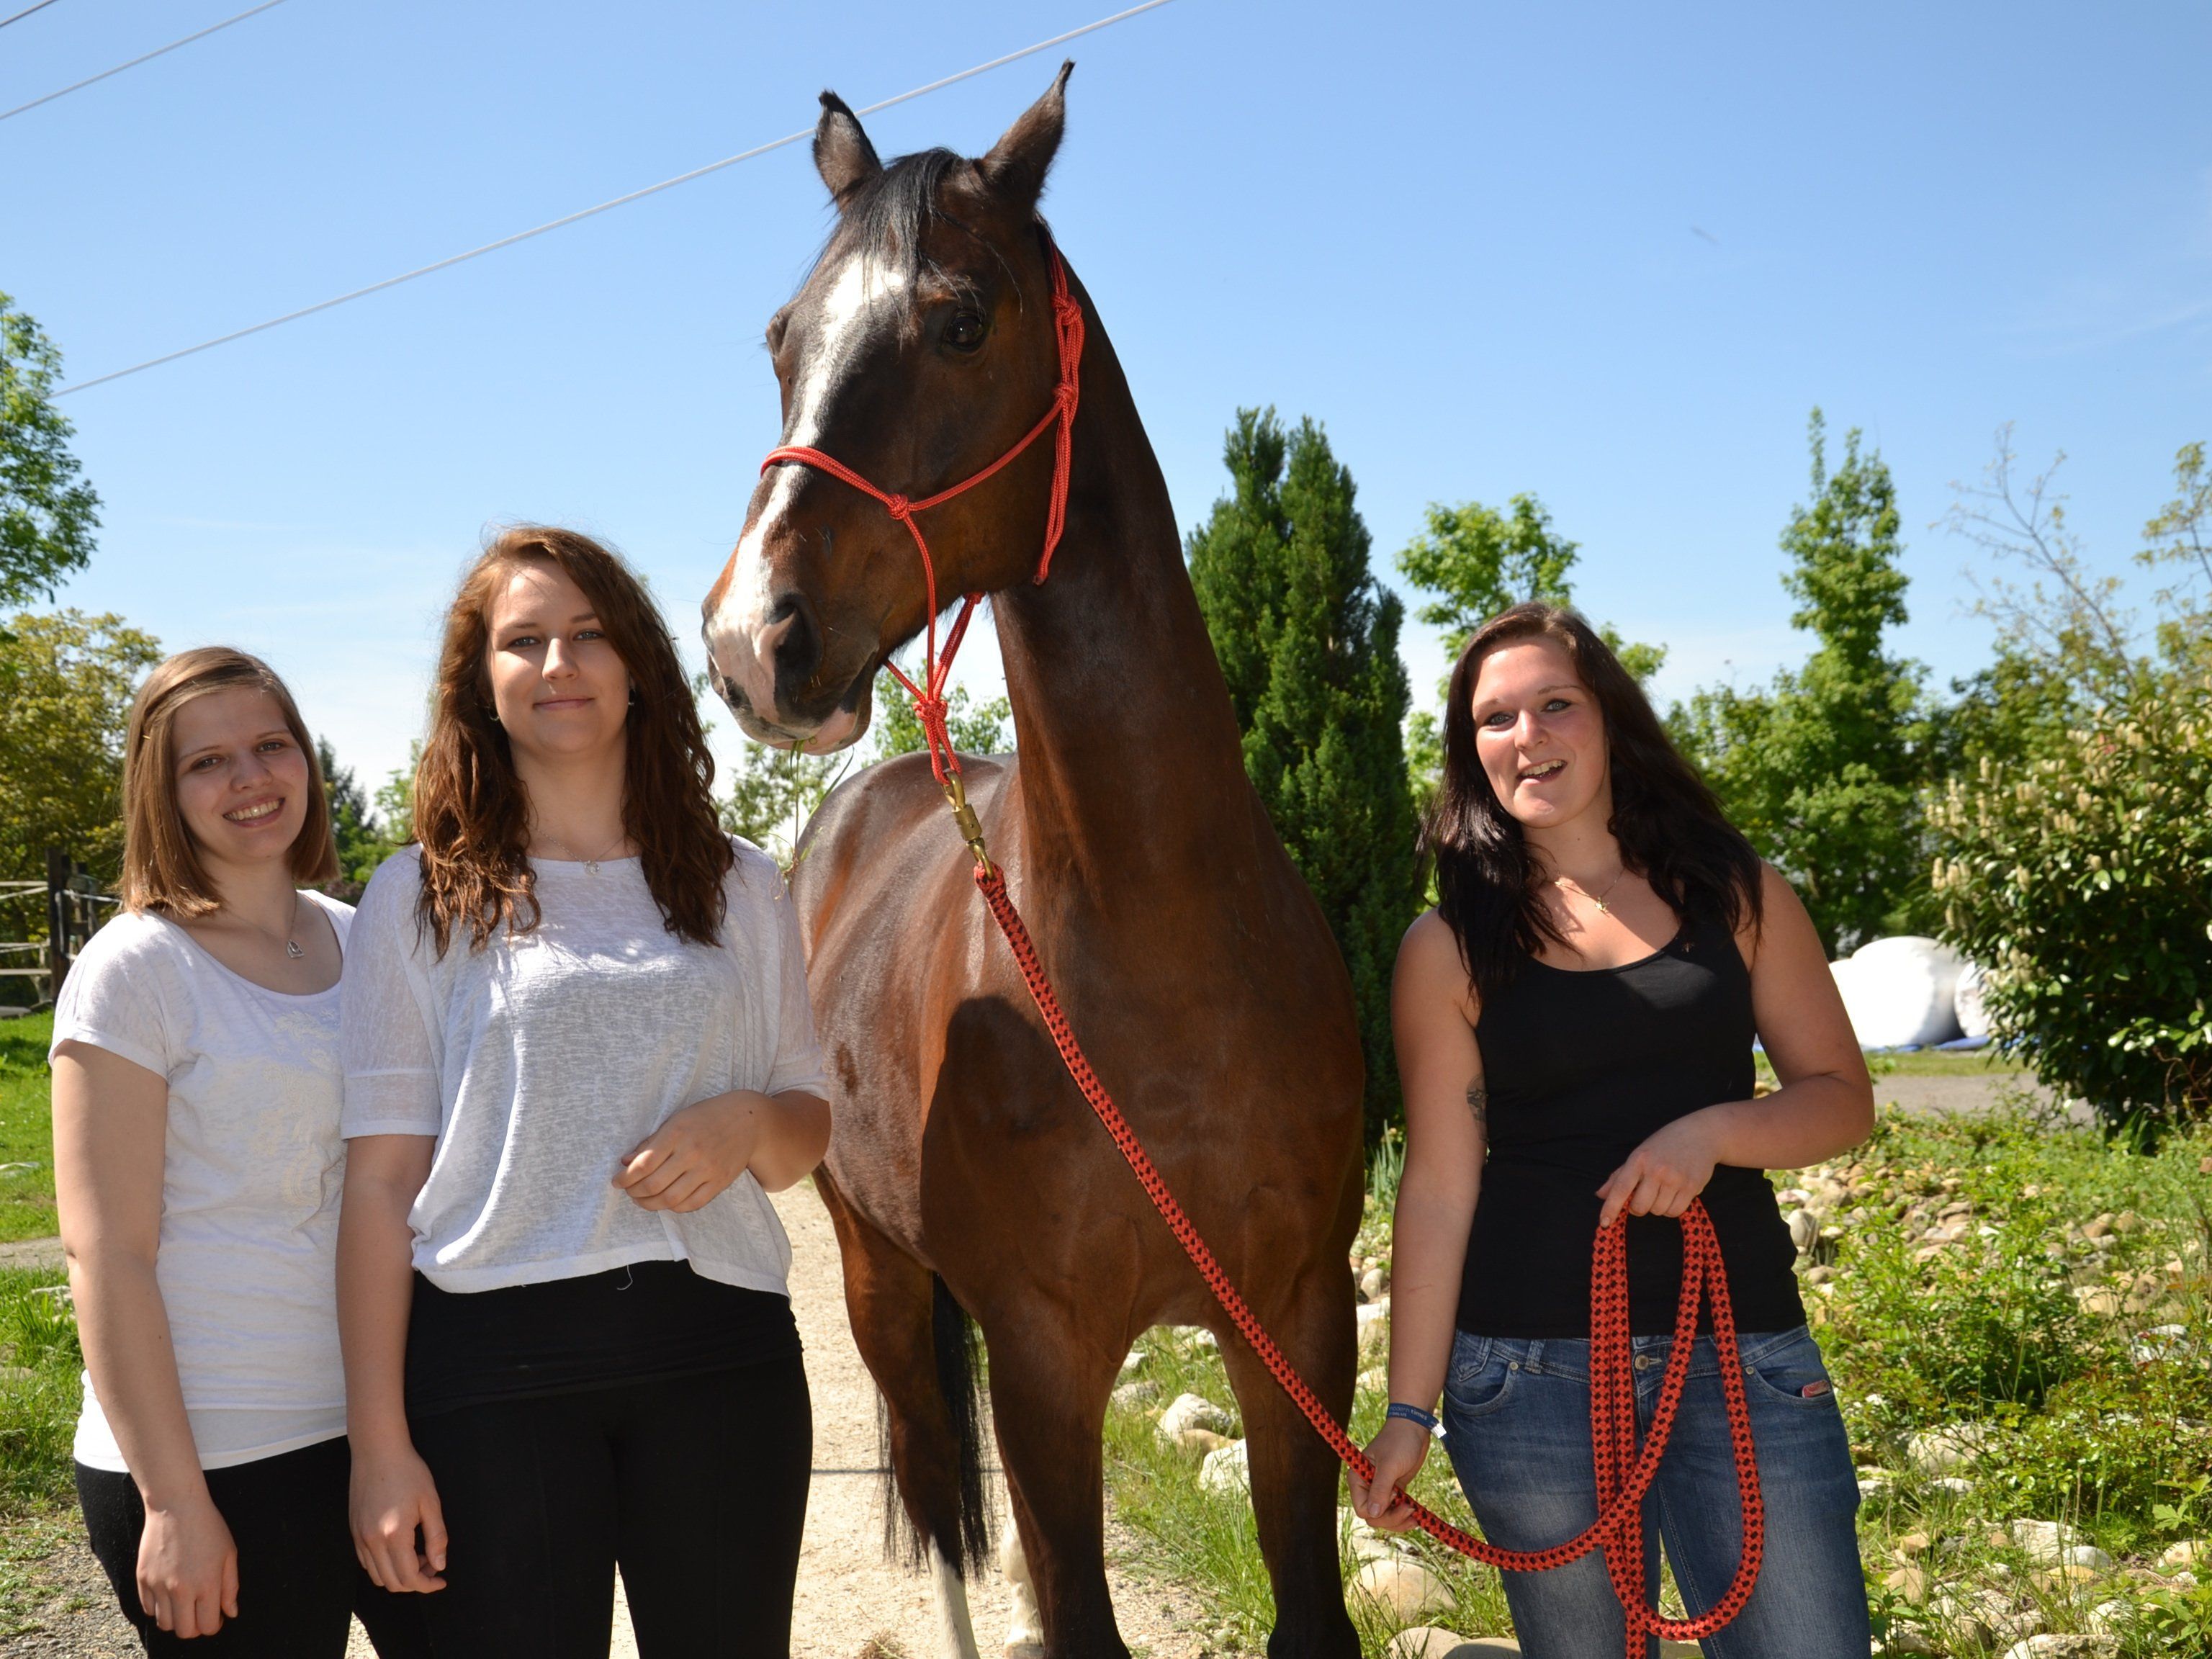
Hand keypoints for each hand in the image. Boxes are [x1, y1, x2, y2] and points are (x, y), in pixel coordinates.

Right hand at [137, 1493, 236, 1636]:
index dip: (214, 1625)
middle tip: (200, 1612)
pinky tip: (169, 1594)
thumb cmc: (208, 1527)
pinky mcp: (143, 1579)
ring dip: (176, 1620)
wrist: (176, 1506)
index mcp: (206, 1584)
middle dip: (195, 1627)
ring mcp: (158, 1586)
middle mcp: (180, 1590)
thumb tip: (230, 1613)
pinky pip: (148, 1609)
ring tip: (185, 1604)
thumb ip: (230, 1587)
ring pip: (164, 1624)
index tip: (216, 1616)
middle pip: (184, 1631)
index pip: (207, 1626)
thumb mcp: (229, 1554)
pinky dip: (159, 1608)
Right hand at [350, 1441, 447, 1592]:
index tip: (441, 1580)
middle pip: (391, 1583)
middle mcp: (372, 1542)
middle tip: (432, 1564)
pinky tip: (399, 1548)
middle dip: (415, 1582)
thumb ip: (436, 1537)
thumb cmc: (408, 1472)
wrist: (378, 1451)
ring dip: (398, 1575)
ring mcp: (360, 1538)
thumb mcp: (431, 1502)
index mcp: (394, 1535)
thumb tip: (439, 1564)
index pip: (409, 1578)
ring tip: (417, 1555)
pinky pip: (366, 1562)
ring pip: (377, 1576)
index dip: (427, 1585)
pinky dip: (383, 1565)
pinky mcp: (354, 1531)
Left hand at [614, 1091, 765, 1212]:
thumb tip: (626, 1162)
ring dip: (650, 1204)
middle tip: (629, 1191)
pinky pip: (692, 1204)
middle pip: (653, 1185)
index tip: (616, 1181)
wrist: (749, 1120)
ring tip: (643, 1200)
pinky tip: (667, 1201)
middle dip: (634, 1193)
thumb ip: (651, 1142)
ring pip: (670, 1199)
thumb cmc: (707, 1117)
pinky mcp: (720, 1182)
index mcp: (677, 1133)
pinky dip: (674, 1207)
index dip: (624, 1178)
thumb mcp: (677, 1120)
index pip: (643, 1165)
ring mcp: (708, 1169)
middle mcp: (692, 1152)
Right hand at [1348, 1417, 1429, 1531]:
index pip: (1362, 1509)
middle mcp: (1365, 1486)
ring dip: (1399, 1520)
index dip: (1379, 1511)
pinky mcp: (1393, 1490)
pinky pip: (1394, 1511)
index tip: (1395, 1495)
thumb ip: (1380, 1489)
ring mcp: (1380, 1489)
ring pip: (1384, 1517)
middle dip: (1392, 1518)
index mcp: (1357, 1478)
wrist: (1413, 1428)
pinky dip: (1404, 1515)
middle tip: (1410, 1509)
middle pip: (1374, 1516)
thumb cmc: (1399, 1441)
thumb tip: (1372, 1514)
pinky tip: (1416, 1515)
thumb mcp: (1390, 1465)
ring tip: (1415, 1514)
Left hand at [1596, 1110, 1723, 1227]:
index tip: (1604, 1223)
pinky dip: (1672, 1209)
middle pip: (1639, 1207)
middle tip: (1645, 1195)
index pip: (1620, 1188)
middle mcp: (1656, 1169)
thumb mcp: (1639, 1154)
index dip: (1610, 1208)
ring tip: (1663, 1190)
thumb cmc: (1665, 1144)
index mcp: (1639, 1159)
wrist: (1700, 1135)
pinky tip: (1674, 1194)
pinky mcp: (1692, 1187)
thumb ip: (1619, 1176)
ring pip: (1658, 1211)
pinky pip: (1675, 1211)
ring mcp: (1675, 1179)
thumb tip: (1601, 1195)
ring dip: (1657, 1207)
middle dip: (1638, 1207)